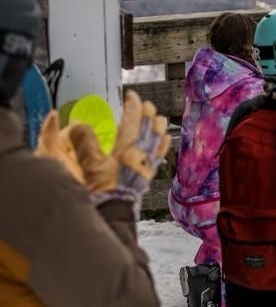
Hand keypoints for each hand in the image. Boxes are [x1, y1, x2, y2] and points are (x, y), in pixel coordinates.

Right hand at [37, 91, 170, 207]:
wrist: (115, 210)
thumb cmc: (103, 190)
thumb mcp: (89, 165)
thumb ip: (84, 143)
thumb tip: (78, 125)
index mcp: (127, 147)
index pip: (133, 119)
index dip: (133, 105)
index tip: (131, 96)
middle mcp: (142, 152)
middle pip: (149, 126)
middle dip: (147, 112)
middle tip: (145, 104)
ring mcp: (148, 162)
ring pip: (158, 137)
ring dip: (157, 125)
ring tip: (157, 117)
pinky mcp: (150, 172)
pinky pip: (161, 152)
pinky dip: (163, 142)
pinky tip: (165, 138)